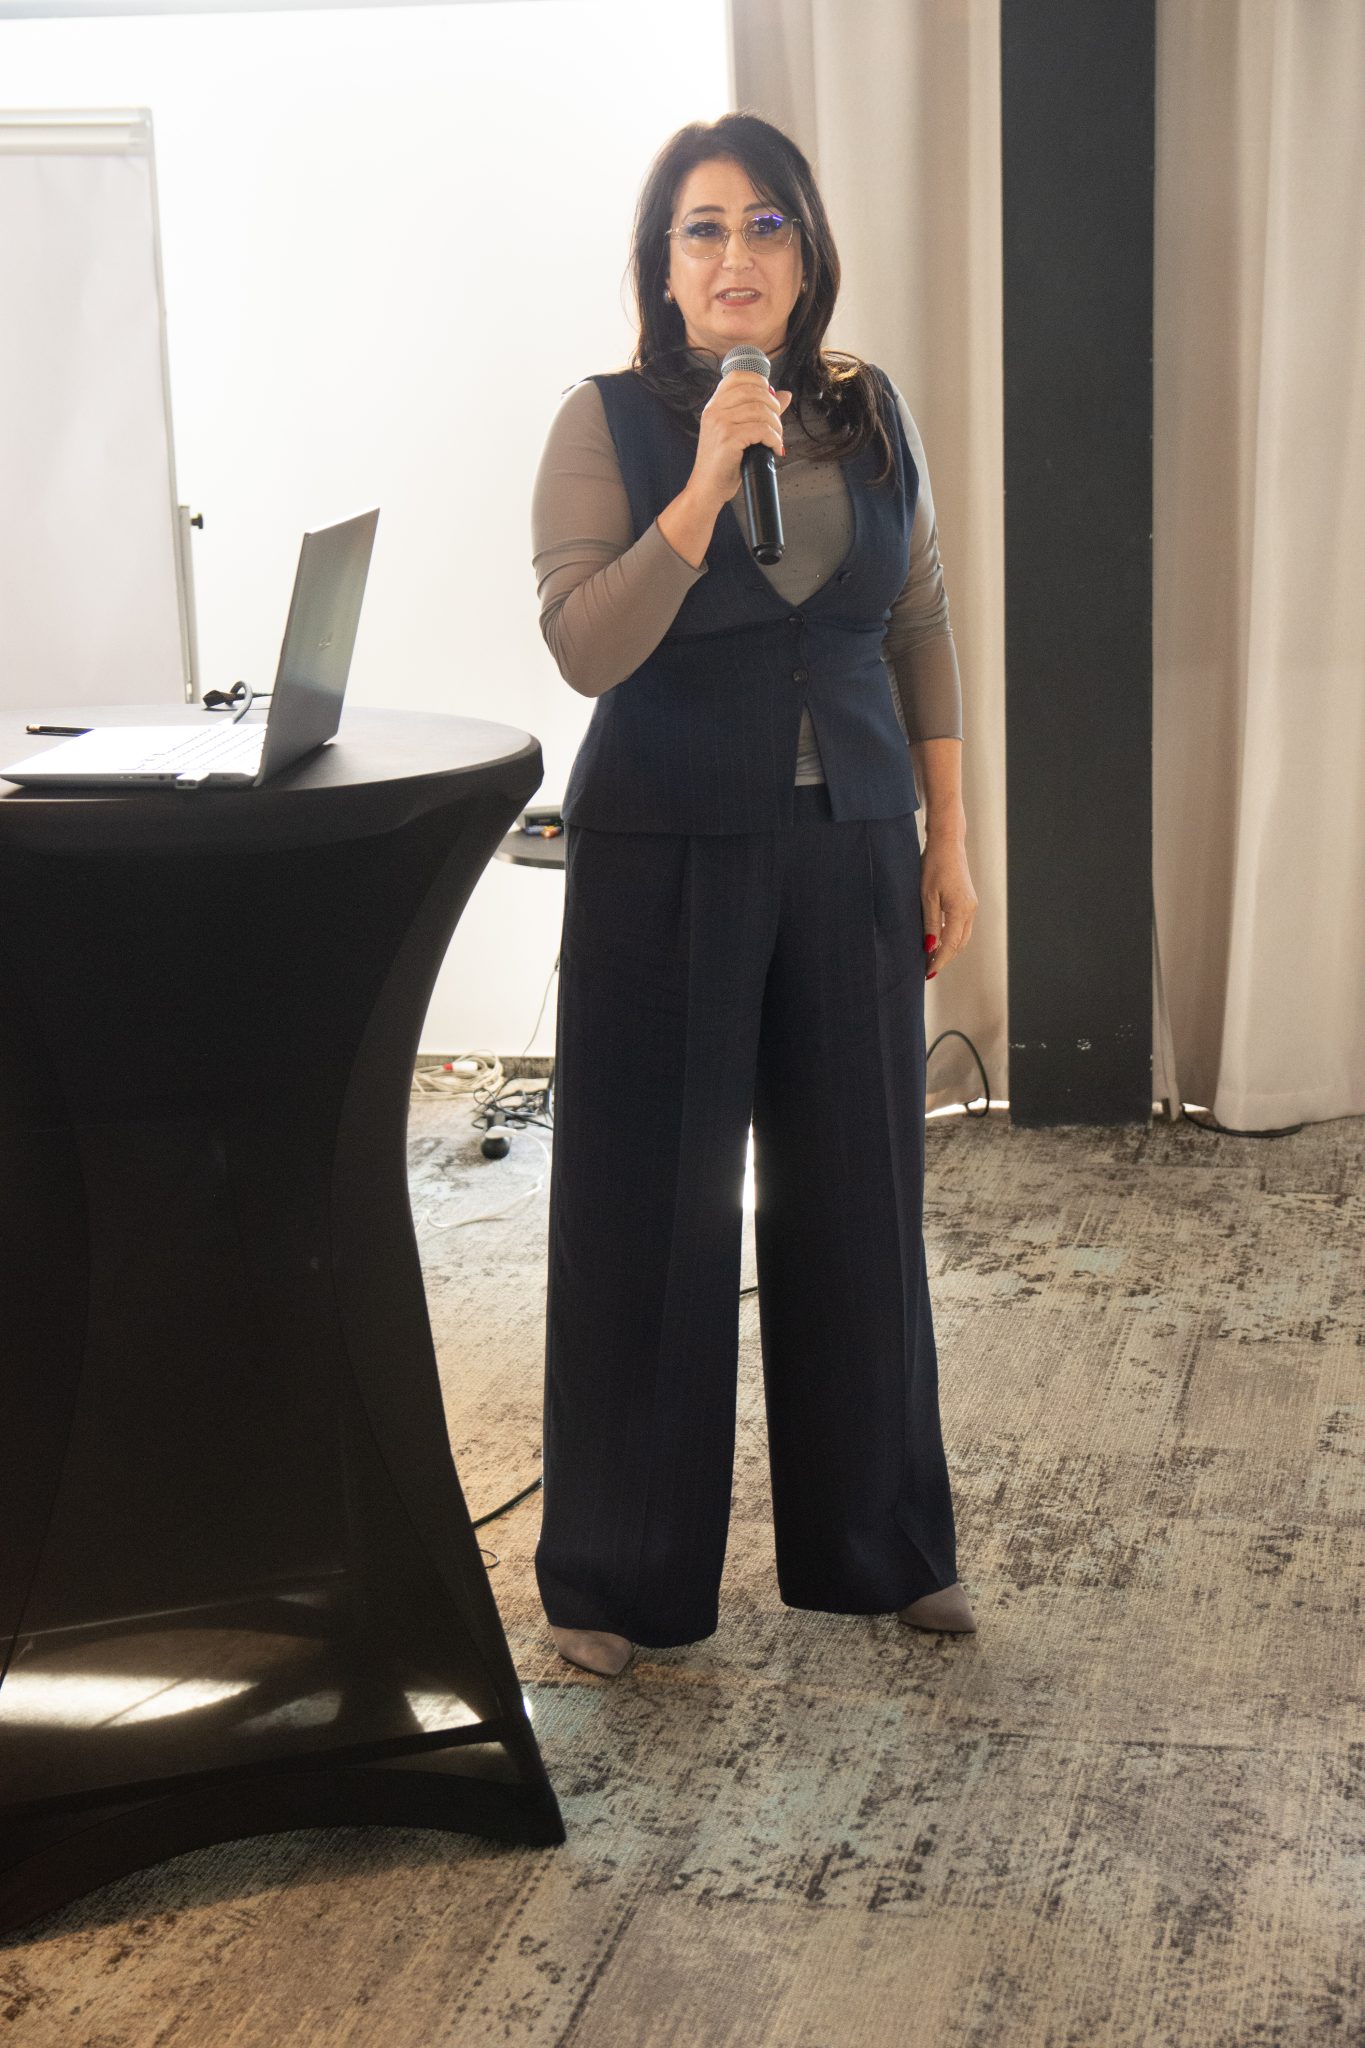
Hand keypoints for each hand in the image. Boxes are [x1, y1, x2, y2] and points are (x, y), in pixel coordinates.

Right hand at [689, 372, 791, 511]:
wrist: (707, 488)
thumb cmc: (723, 463)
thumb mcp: (738, 432)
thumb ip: (758, 411)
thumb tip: (785, 395)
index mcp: (714, 406)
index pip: (737, 377)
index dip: (759, 381)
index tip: (770, 399)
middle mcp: (714, 410)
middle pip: (754, 391)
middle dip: (774, 406)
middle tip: (778, 424)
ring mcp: (720, 423)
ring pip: (760, 410)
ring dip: (776, 425)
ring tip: (777, 439)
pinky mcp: (728, 439)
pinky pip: (761, 430)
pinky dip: (774, 439)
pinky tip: (775, 448)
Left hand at [921, 831, 977, 975]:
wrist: (947, 843)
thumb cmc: (933, 866)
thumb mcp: (927, 896)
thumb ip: (930, 923)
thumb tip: (930, 948)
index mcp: (961, 911)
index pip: (950, 945)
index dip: (939, 961)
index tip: (928, 973)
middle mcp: (970, 911)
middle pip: (959, 944)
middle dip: (944, 958)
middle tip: (927, 970)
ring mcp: (971, 906)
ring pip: (962, 937)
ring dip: (948, 949)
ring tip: (931, 958)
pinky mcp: (968, 902)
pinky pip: (962, 927)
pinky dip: (951, 937)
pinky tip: (938, 940)